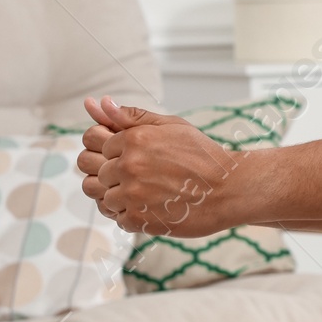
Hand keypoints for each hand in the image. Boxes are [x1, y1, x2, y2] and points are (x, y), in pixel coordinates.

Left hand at [77, 98, 248, 235]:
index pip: (94, 142)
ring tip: (143, 194)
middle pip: (91, 171)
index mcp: (134, 139)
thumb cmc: (203, 156)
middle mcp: (129, 165)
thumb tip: (98, 102)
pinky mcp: (139, 219)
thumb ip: (132, 116)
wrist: (230, 189)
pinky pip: (117, 218)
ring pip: (101, 197)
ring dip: (117, 196)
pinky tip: (152, 207)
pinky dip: (131, 215)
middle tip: (136, 177)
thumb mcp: (171, 126)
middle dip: (108, 174)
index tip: (132, 157)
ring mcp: (132, 194)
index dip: (111, 150)